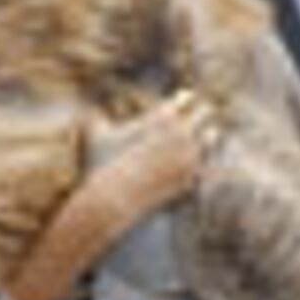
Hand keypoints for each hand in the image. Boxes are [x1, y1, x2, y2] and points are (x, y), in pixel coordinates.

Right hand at [83, 88, 217, 226]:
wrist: (112, 201)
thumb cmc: (102, 167)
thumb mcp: (95, 137)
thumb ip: (94, 119)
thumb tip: (86, 109)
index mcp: (162, 116)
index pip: (187, 97)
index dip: (183, 102)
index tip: (180, 108)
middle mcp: (181, 133)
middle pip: (206, 111)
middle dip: (199, 116)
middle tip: (197, 120)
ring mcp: (189, 156)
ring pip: (213, 136)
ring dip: (205, 138)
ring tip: (201, 140)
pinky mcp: (192, 178)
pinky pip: (206, 165)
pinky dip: (200, 164)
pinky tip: (191, 166)